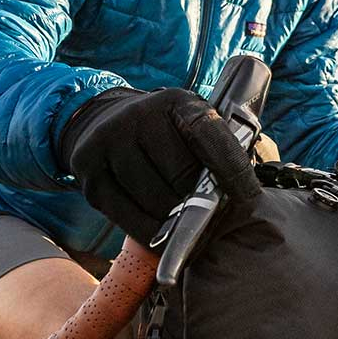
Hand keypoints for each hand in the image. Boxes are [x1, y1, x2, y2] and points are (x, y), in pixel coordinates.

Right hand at [60, 87, 260, 245]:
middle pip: (181, 177)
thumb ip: (216, 149)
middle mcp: (138, 116)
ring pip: (155, 202)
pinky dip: (150, 234)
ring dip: (177, 223)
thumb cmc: (164, 133)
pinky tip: (163, 236)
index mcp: (175, 101)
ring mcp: (109, 143)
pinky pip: (127, 218)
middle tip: (212, 221)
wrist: (103, 121)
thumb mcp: (190, 125)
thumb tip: (241, 197)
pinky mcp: (90, 175)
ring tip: (188, 230)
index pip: (210, 135)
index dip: (231, 169)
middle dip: (201, 204)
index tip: (247, 197)